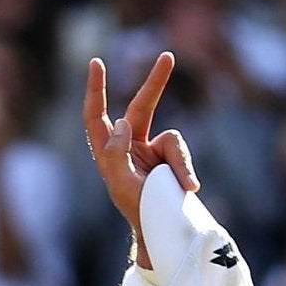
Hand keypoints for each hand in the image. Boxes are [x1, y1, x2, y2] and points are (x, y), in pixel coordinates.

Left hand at [83, 53, 197, 270]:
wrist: (161, 230)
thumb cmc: (136, 210)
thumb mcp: (121, 184)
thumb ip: (117, 153)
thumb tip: (123, 121)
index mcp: (107, 152)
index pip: (96, 116)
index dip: (96, 90)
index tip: (97, 62)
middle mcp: (128, 146)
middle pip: (141, 106)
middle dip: (156, 82)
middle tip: (168, 56)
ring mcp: (152, 151)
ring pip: (172, 139)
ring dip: (179, 163)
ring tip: (183, 187)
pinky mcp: (172, 158)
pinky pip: (183, 153)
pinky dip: (186, 169)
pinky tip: (189, 187)